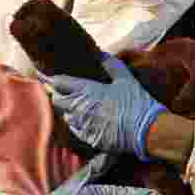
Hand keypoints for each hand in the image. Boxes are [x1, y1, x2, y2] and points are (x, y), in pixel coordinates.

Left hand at [40, 54, 167, 160]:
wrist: (147, 131)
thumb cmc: (137, 103)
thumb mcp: (126, 80)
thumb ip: (112, 66)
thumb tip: (103, 54)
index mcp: (87, 90)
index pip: (60, 83)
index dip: (52, 79)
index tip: (47, 77)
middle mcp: (80, 108)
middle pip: (56, 101)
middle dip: (57, 96)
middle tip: (62, 93)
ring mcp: (83, 125)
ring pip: (65, 117)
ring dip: (68, 111)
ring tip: (76, 107)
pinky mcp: (88, 139)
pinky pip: (75, 131)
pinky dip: (78, 125)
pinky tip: (86, 122)